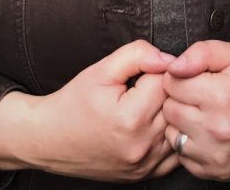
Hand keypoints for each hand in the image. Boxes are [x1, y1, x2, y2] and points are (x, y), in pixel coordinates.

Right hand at [0, 39, 180, 180]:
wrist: (50, 139)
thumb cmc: (74, 103)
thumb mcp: (101, 69)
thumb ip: (137, 55)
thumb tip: (168, 58)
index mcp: (131, 118)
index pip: (167, 82)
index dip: (155, 71)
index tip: (140, 75)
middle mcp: (142, 145)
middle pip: (176, 105)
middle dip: (164, 91)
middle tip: (142, 88)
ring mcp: (145, 164)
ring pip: (179, 129)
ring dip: (168, 114)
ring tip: (145, 106)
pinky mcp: (145, 175)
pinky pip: (175, 153)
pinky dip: (168, 137)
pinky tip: (150, 127)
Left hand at [161, 41, 229, 180]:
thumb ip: (202, 53)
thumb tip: (173, 66)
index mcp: (221, 95)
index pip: (170, 83)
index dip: (180, 77)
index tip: (195, 78)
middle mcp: (217, 128)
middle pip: (168, 109)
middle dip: (179, 99)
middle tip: (200, 96)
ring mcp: (217, 154)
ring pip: (172, 134)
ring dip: (182, 123)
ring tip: (203, 114)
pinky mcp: (218, 172)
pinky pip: (183, 156)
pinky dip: (191, 144)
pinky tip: (207, 133)